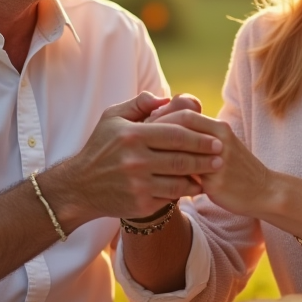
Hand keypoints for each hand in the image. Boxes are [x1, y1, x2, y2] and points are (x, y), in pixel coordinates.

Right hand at [49, 92, 222, 224]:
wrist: (80, 188)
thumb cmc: (99, 148)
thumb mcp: (111, 118)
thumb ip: (138, 104)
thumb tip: (165, 97)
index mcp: (132, 136)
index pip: (175, 135)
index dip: (199, 138)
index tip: (215, 139)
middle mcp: (135, 161)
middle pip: (181, 159)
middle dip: (206, 158)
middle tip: (221, 156)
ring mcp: (138, 185)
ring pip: (179, 181)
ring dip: (200, 177)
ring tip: (213, 172)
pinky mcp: (140, 204)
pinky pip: (170, 197)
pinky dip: (185, 193)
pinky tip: (195, 187)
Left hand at [150, 110, 276, 217]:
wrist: (263, 191)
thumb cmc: (236, 168)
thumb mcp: (221, 145)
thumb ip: (198, 135)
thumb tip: (168, 126)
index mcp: (219, 128)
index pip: (183, 113)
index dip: (160, 118)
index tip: (143, 126)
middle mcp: (219, 140)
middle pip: (179, 126)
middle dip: (154, 132)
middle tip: (137, 141)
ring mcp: (218, 161)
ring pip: (180, 151)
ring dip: (158, 154)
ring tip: (143, 159)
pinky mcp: (216, 183)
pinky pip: (186, 177)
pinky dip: (168, 176)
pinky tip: (155, 179)